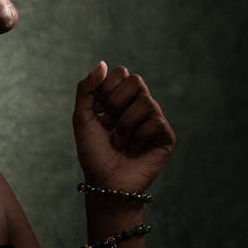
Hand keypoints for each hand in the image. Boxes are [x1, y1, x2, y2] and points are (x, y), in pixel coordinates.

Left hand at [73, 61, 175, 189]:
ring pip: (146, 101)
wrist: (105, 183)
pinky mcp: (166, 136)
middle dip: (116, 102)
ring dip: (125, 125)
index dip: (107, 89)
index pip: (122, 73)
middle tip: (110, 123)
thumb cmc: (92, 153)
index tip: (100, 110)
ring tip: (120, 143)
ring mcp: (154, 121)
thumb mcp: (81, 118)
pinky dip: (138, 137)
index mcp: (121, 100)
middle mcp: (140, 107)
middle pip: (136, 80)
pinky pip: (155, 121)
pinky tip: (135, 150)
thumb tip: (103, 63)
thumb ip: (87, 89)